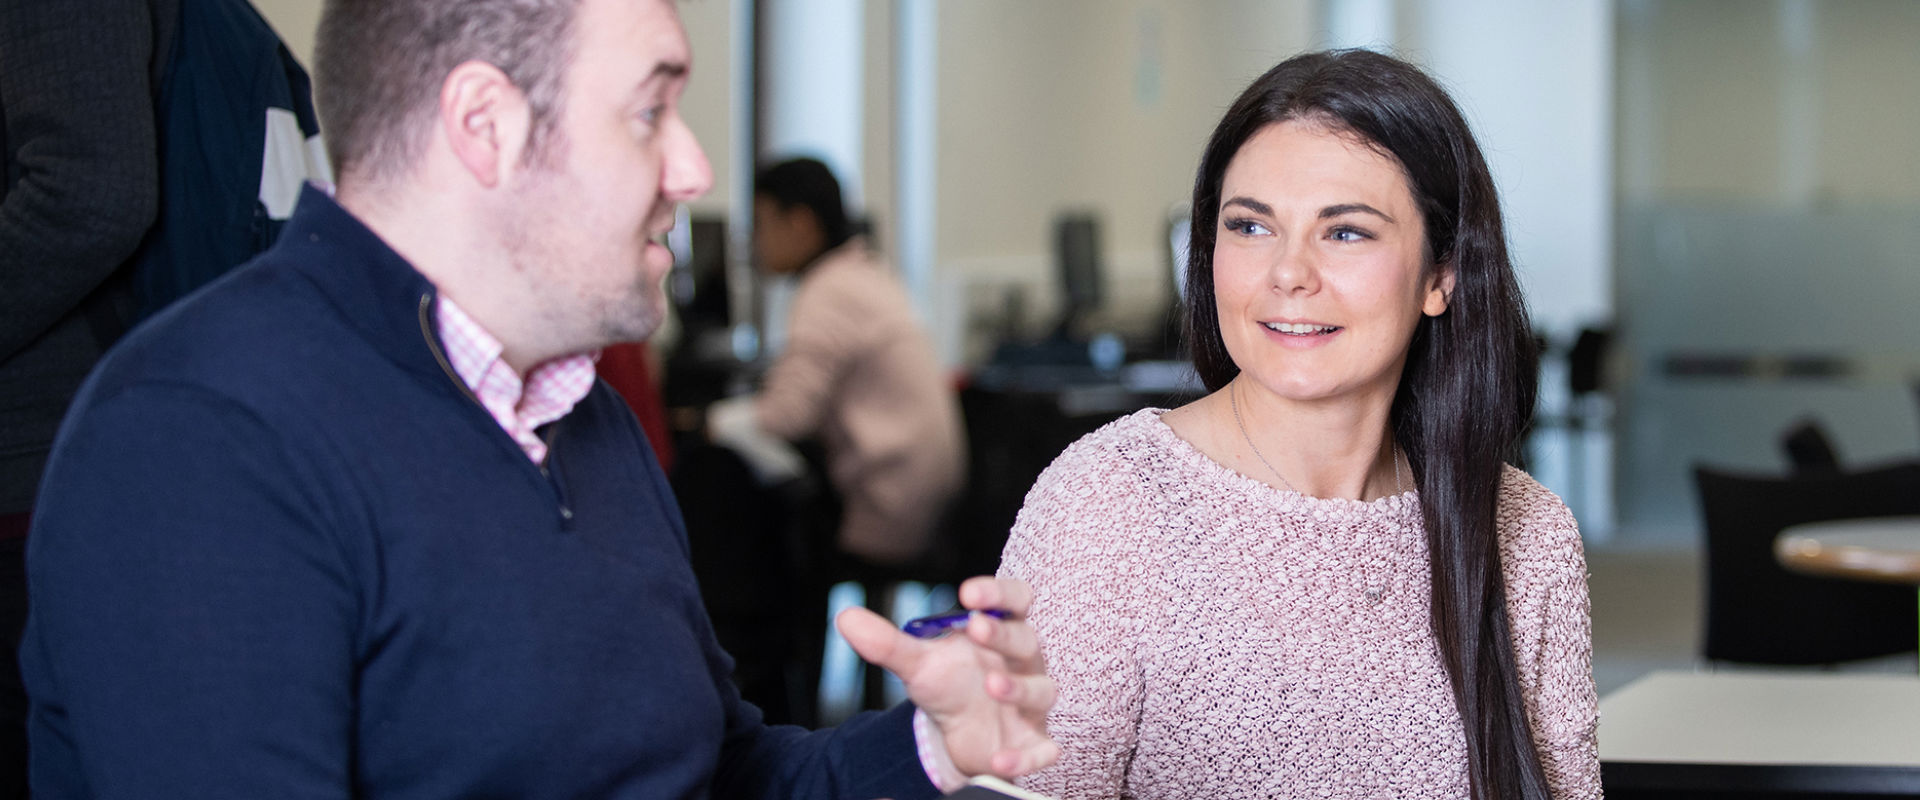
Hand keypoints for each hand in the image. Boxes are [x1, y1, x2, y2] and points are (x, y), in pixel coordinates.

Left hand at [836, 576, 1058, 778]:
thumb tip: (846, 617)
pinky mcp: (1033, 742)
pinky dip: (1025, 756)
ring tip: (991, 684)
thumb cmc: (950, 685)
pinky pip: (1041, 750)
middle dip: (1003, 633)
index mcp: (1002, 631)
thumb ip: (888, 642)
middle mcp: (1024, 663)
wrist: (960, 735)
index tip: (967, 592)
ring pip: (1042, 690)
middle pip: (1026, 640)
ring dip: (1020, 687)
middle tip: (976, 627)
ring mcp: (1032, 703)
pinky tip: (999, 759)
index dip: (998, 592)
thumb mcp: (918, 664)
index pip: (1015, 599)